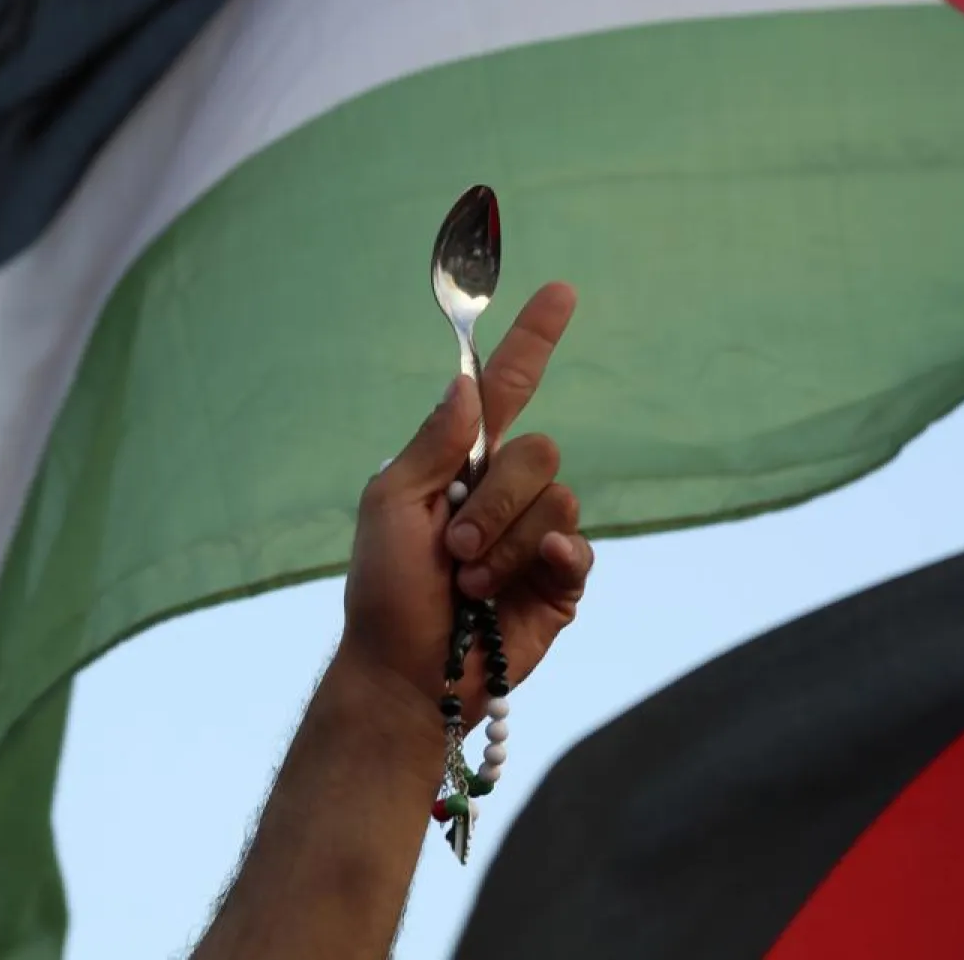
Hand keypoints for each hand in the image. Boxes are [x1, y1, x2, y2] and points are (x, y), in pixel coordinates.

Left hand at [340, 282, 593, 733]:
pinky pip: (578, 547)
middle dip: (493, 502)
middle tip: (452, 548)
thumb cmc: (385, 590)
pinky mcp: (560, 581)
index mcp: (462, 463)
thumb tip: (464, 381)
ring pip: (558, 500)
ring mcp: (537, 536)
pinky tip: (511, 589)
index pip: (506, 389)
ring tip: (468, 583)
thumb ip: (433, 444)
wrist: (406, 672)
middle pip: (540, 452)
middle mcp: (506, 491)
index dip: (533, 339)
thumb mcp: (391, 505)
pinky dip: (545, 561)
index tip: (561, 292)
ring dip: (505, 544)